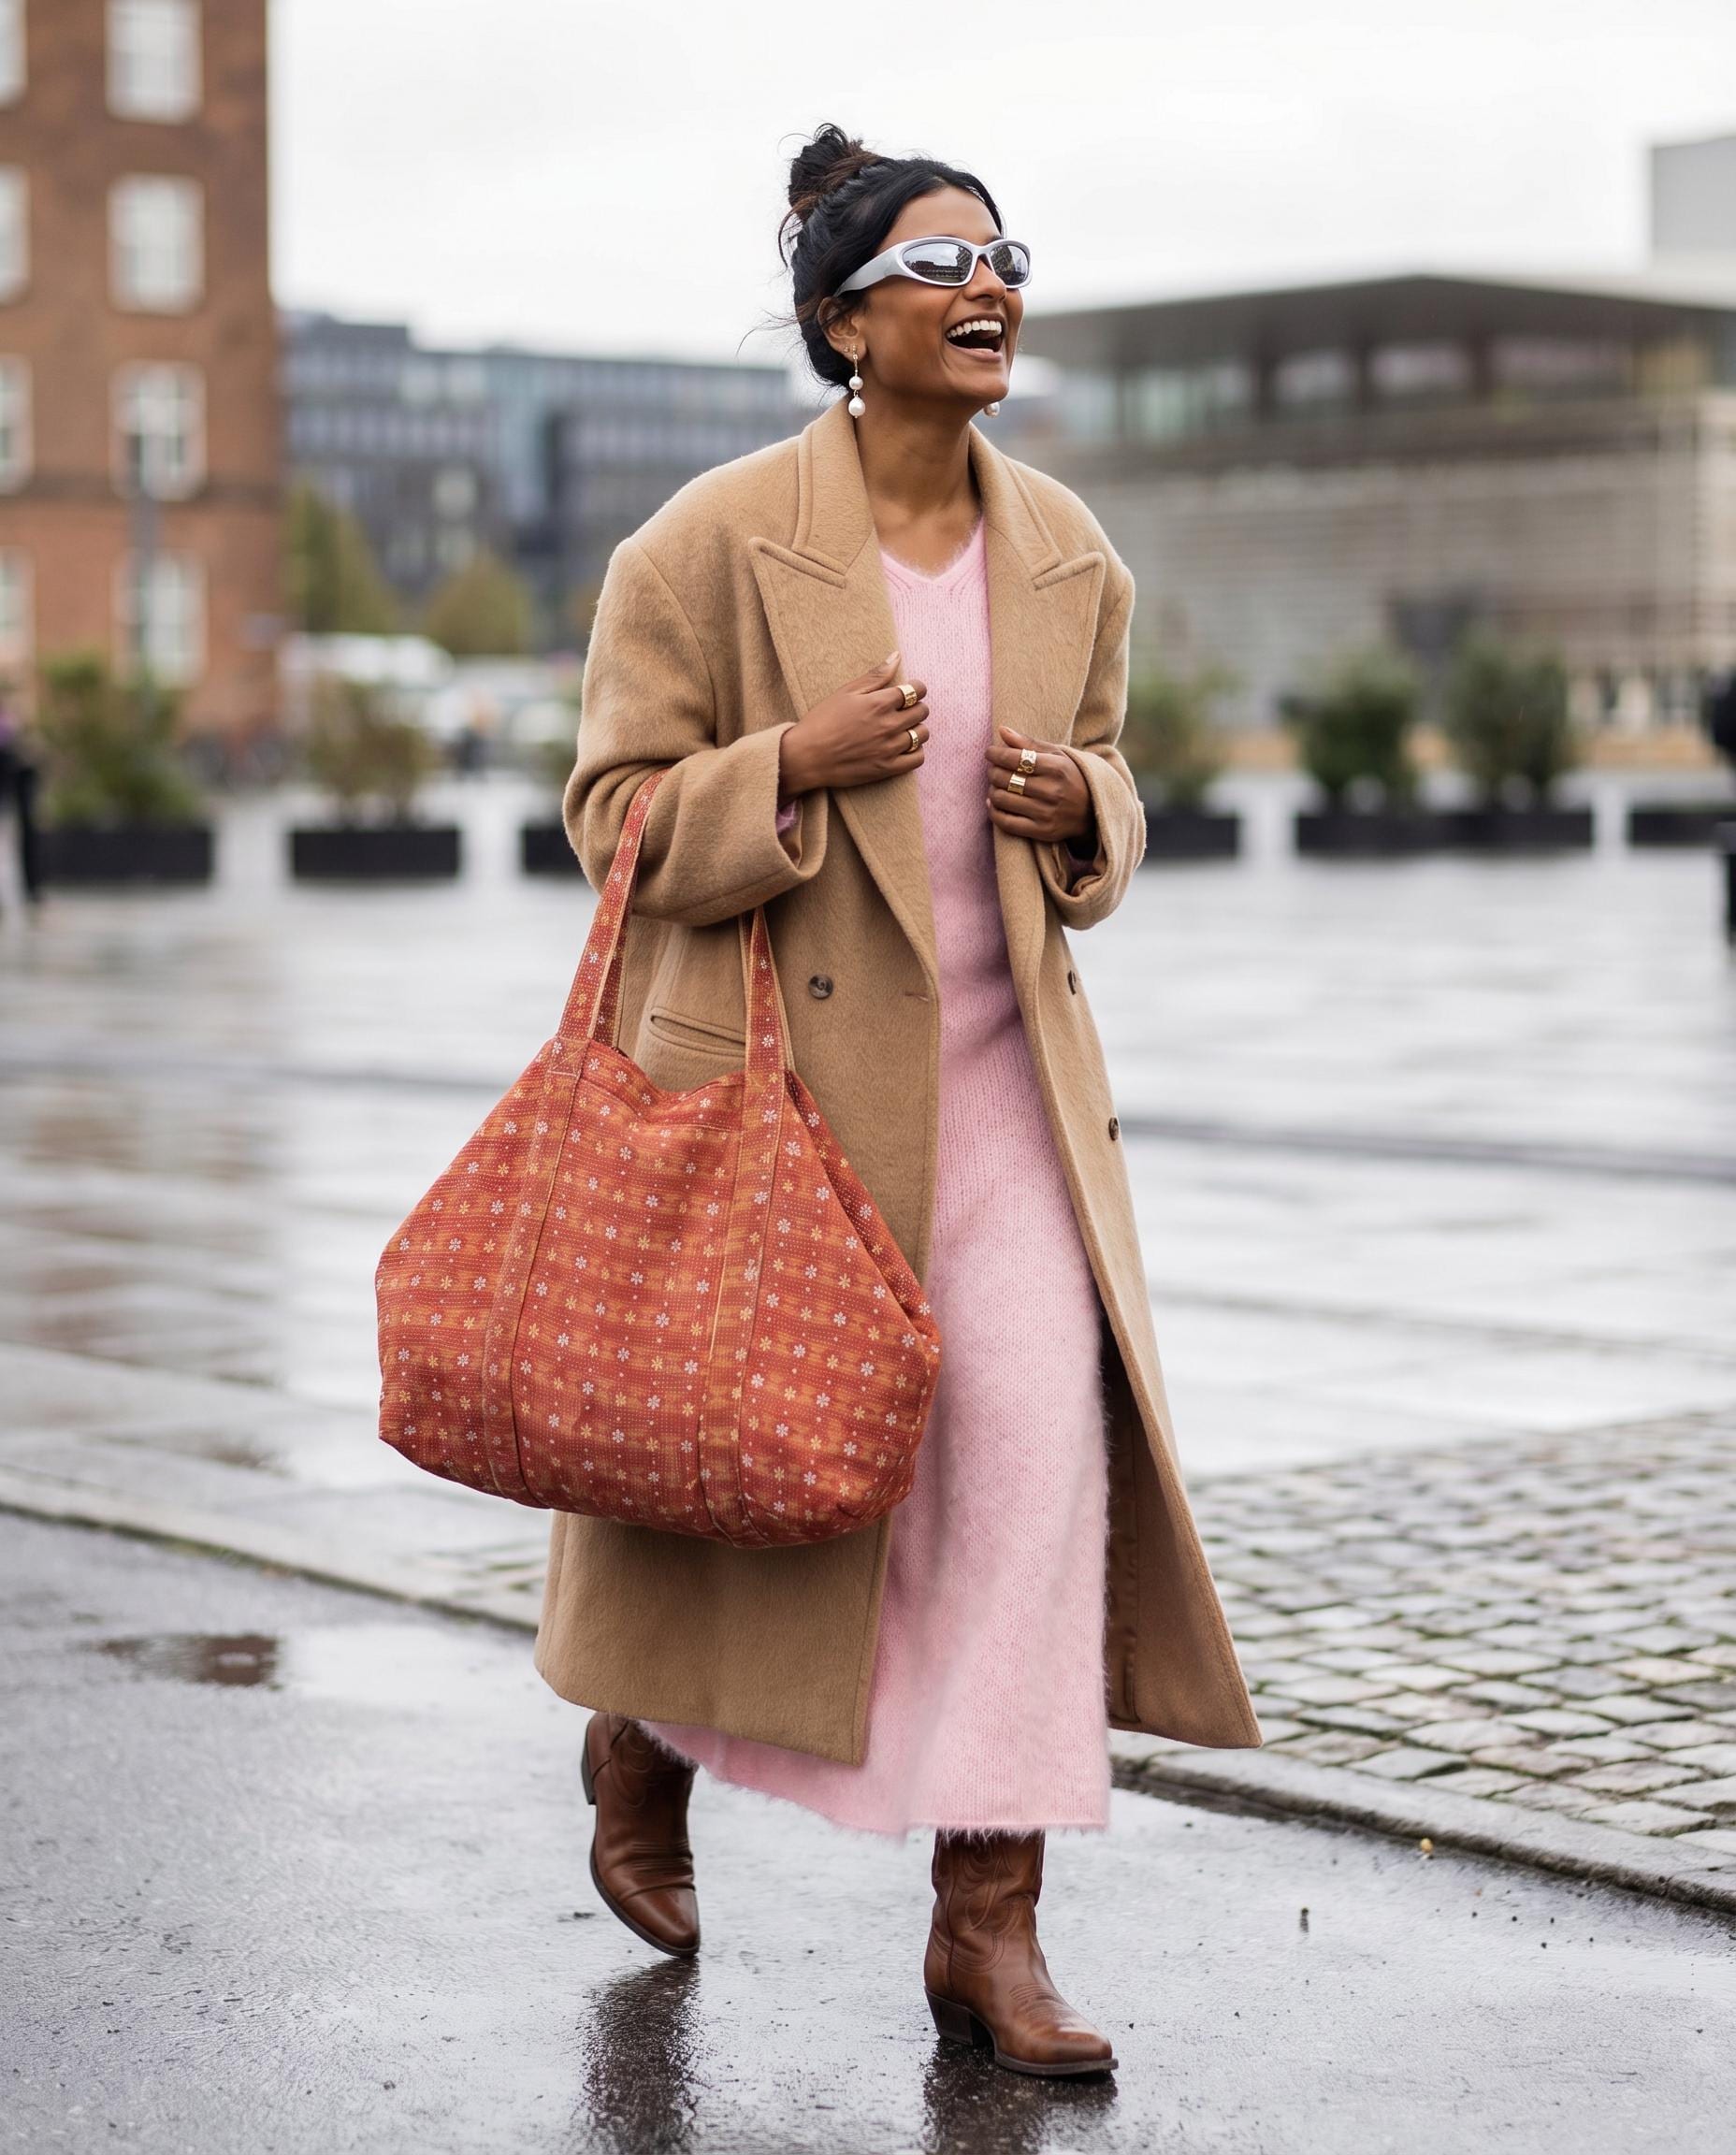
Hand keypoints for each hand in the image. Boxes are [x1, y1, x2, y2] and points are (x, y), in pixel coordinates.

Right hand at [779, 651, 929, 800]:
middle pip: (922, 711)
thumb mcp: (846, 692)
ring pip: (922, 734)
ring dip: (917, 729)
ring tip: (903, 729)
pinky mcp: (887, 768)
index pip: (916, 690)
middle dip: (916, 707)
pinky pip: (917, 759)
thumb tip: (897, 657)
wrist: (806, 757)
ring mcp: (889, 748)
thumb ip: (875, 675)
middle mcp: (888, 725)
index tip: (909, 692)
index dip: (916, 688)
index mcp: (879, 703)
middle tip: (904, 710)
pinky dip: (916, 752)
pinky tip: (904, 747)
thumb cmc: (822, 721)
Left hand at [985, 727, 1093, 848]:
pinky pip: (1006, 823)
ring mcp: (1046, 813)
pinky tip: (994, 803)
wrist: (1092, 810)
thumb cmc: (1069, 777)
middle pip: (1006, 778)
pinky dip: (994, 811)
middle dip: (993, 771)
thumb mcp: (1056, 756)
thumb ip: (1028, 743)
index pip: (1015, 758)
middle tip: (993, 769)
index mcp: (1056, 768)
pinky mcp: (1041, 831)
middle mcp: (1052, 791)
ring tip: (995, 785)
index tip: (989, 752)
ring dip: (992, 790)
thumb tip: (1002, 730)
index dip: (996, 754)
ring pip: (1002, 799)